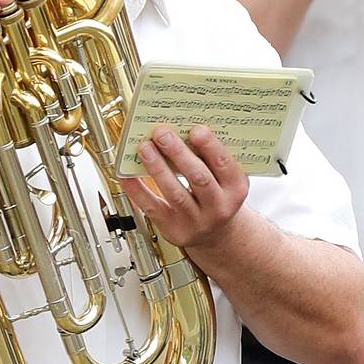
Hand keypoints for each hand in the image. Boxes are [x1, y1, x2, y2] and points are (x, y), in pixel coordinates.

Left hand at [121, 121, 248, 253]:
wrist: (215, 234)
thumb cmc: (217, 196)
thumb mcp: (225, 179)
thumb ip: (210, 159)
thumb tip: (181, 130)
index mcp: (235, 189)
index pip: (224, 165)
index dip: (210, 146)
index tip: (196, 129)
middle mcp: (218, 207)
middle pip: (199, 178)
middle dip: (178, 153)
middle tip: (162, 133)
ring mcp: (195, 221)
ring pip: (175, 193)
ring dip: (158, 167)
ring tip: (145, 148)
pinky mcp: (173, 229)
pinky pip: (153, 207)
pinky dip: (137, 190)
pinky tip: (128, 174)